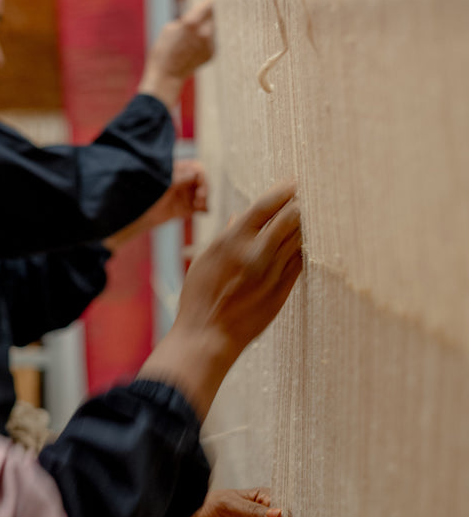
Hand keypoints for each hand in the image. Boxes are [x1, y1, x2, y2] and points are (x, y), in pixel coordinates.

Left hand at [102, 160, 208, 251]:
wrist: (135, 211)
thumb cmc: (146, 190)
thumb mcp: (164, 181)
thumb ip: (181, 176)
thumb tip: (198, 172)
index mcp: (177, 170)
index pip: (197, 167)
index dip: (201, 175)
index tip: (199, 184)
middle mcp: (182, 181)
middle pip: (201, 182)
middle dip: (204, 189)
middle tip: (200, 197)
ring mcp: (182, 195)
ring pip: (201, 195)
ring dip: (204, 199)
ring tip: (200, 206)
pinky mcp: (181, 209)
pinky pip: (196, 208)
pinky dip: (202, 209)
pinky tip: (202, 211)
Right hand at [137, 0, 214, 108]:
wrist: (167, 76)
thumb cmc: (163, 51)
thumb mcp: (169, 28)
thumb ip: (186, 18)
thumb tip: (197, 13)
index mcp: (192, 22)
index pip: (208, 4)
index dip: (209, 0)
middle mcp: (205, 32)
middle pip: (214, 15)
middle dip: (210, 13)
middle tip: (206, 10)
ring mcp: (210, 44)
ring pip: (214, 27)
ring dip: (209, 25)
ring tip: (198, 29)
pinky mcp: (212, 53)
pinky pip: (213, 39)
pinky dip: (207, 38)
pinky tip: (196, 43)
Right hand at [175, 180, 300, 361]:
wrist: (208, 335)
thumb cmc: (199, 296)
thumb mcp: (206, 259)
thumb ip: (227, 236)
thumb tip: (241, 217)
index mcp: (234, 240)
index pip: (266, 205)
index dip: (284, 190)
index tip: (295, 182)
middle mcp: (256, 252)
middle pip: (290, 218)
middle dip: (302, 203)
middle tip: (313, 193)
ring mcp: (273, 272)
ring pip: (300, 238)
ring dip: (308, 224)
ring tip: (317, 213)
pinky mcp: (283, 290)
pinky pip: (301, 261)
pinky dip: (305, 248)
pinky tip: (310, 241)